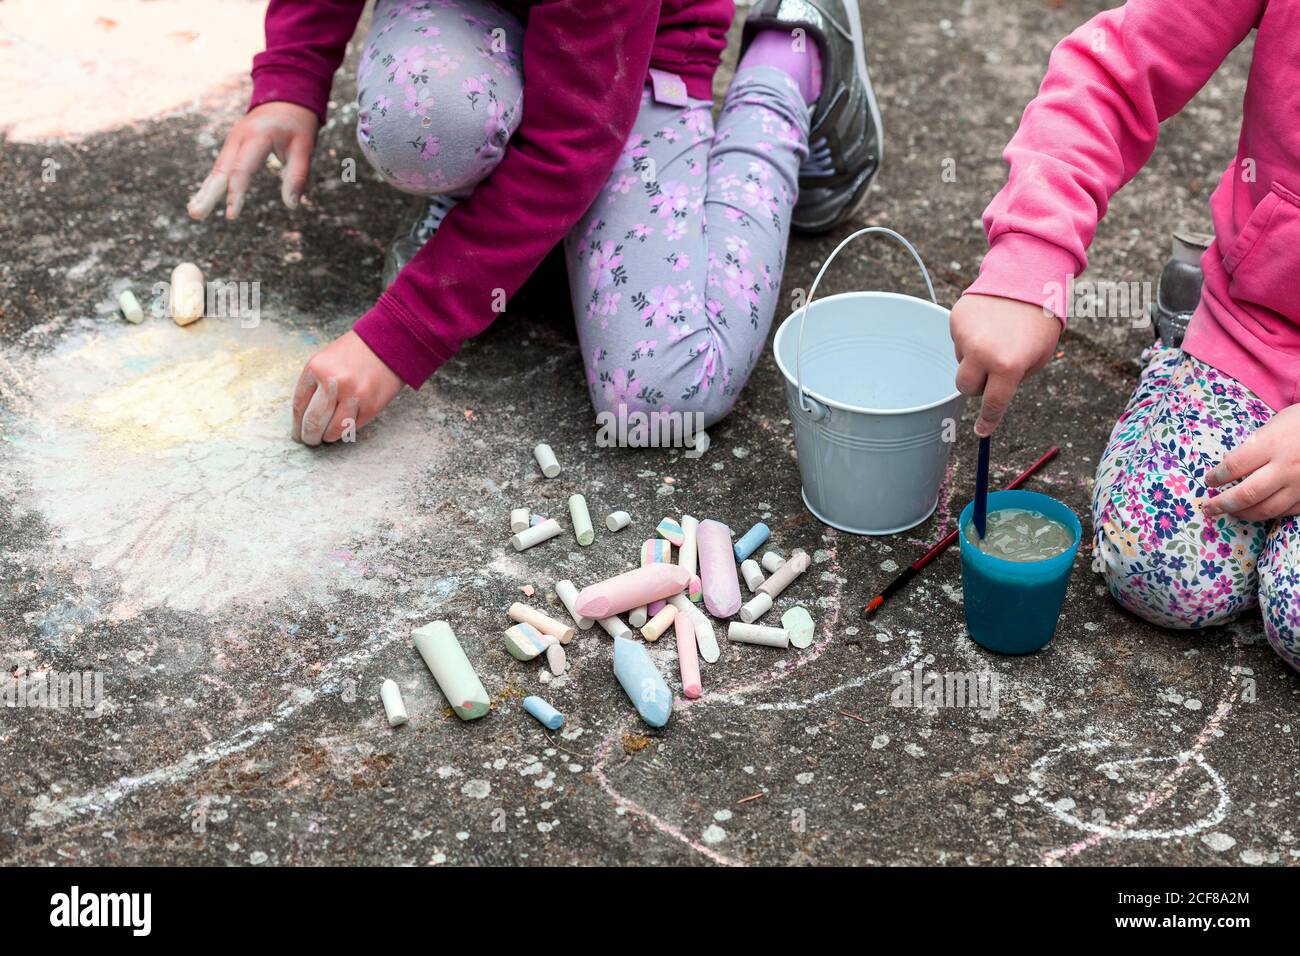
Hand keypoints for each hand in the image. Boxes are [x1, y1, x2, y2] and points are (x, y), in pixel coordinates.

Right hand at [187, 102, 319, 220]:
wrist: (285, 96)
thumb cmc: (297, 124)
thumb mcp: (304, 148)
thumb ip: (297, 176)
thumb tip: (292, 205)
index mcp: (256, 137)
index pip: (241, 169)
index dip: (235, 193)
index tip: (231, 215)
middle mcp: (238, 138)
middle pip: (221, 170)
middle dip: (208, 194)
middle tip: (195, 214)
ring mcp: (232, 141)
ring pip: (217, 169)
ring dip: (204, 191)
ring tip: (194, 212)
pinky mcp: (232, 145)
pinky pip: (220, 166)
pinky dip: (211, 183)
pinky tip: (202, 199)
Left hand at [292, 331, 405, 445]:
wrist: (388, 343)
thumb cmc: (354, 352)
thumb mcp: (326, 360)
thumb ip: (314, 384)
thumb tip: (304, 416)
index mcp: (316, 368)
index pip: (299, 405)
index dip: (297, 424)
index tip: (297, 433)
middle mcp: (333, 382)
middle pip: (313, 421)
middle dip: (309, 436)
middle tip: (310, 440)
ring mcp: (354, 395)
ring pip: (333, 430)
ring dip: (328, 437)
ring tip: (327, 436)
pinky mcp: (371, 406)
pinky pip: (353, 427)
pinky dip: (347, 430)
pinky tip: (344, 427)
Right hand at [950, 293, 1061, 435]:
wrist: (1027, 279)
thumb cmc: (1038, 322)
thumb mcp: (1038, 357)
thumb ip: (1015, 378)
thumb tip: (993, 393)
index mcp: (1008, 366)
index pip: (993, 404)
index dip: (988, 421)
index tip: (982, 431)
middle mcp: (982, 354)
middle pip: (966, 387)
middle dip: (978, 384)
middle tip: (993, 370)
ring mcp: (966, 337)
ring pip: (961, 362)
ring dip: (974, 358)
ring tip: (995, 336)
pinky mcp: (956, 320)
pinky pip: (957, 340)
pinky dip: (969, 337)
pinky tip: (986, 323)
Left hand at [1203, 405, 1299, 520]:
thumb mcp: (1276, 423)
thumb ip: (1255, 444)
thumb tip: (1231, 463)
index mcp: (1272, 444)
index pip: (1234, 466)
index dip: (1217, 477)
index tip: (1208, 481)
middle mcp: (1285, 467)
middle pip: (1247, 493)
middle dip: (1222, 504)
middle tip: (1208, 508)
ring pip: (1266, 509)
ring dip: (1244, 514)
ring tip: (1230, 513)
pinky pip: (1287, 511)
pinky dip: (1269, 514)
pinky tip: (1258, 512)